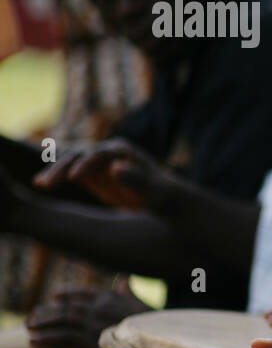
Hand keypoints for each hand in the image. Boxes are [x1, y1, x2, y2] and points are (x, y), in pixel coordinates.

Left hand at [25, 277, 151, 347]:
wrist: (160, 337)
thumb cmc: (152, 321)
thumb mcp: (140, 301)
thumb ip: (128, 290)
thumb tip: (125, 279)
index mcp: (110, 296)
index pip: (82, 291)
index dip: (66, 293)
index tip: (54, 295)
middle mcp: (100, 306)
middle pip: (67, 305)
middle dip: (48, 311)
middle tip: (32, 316)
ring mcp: (95, 321)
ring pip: (62, 318)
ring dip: (43, 323)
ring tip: (28, 326)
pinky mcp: (91, 338)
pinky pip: (63, 336)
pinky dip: (47, 338)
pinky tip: (35, 341)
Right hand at [31, 138, 172, 210]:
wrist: (159, 196)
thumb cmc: (159, 193)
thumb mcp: (152, 189)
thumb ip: (136, 178)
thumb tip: (115, 167)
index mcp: (122, 150)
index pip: (99, 153)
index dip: (85, 163)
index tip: (73, 178)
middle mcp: (105, 151)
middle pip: (79, 154)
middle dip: (61, 168)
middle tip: (45, 184)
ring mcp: (95, 160)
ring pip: (69, 160)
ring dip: (53, 170)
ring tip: (39, 184)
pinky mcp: (87, 171)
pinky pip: (67, 167)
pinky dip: (52, 169)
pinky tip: (36, 175)